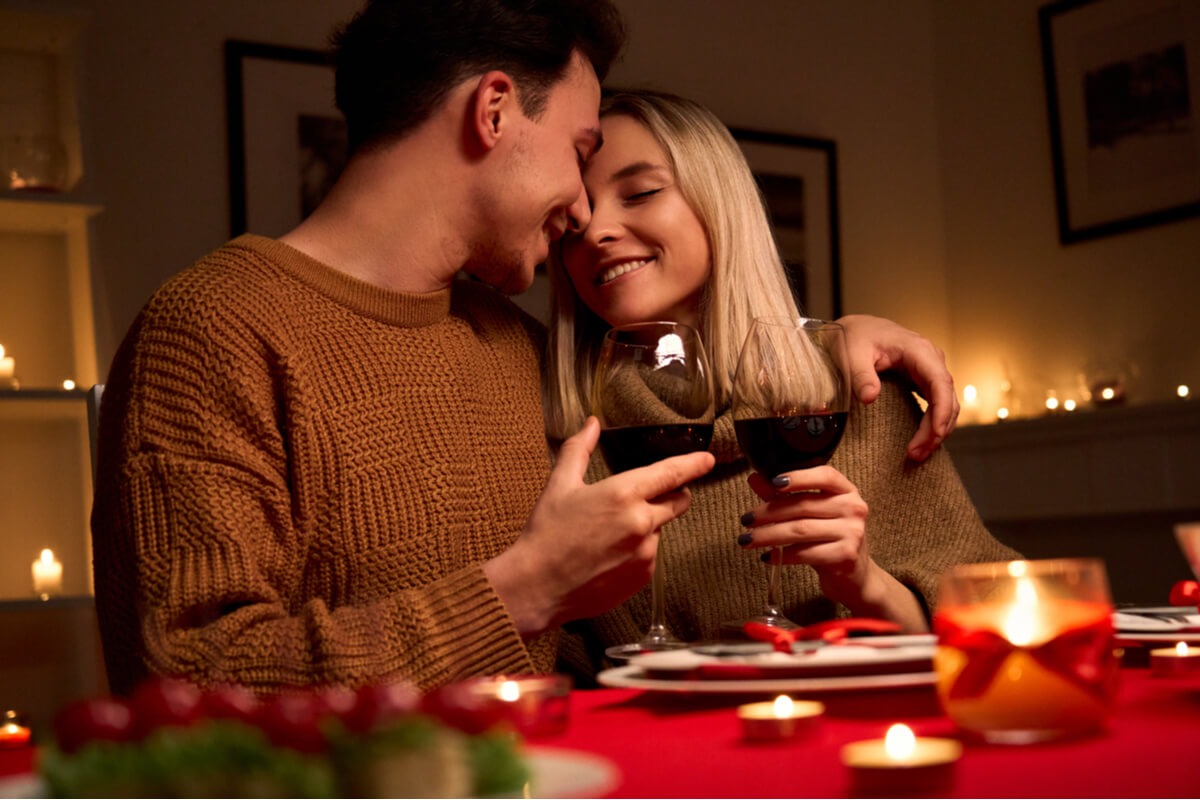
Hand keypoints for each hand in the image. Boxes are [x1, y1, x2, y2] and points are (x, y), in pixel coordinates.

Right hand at [484, 417, 714, 635]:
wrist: (537, 586)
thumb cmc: (547, 533)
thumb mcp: (560, 484)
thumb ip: (579, 449)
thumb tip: (592, 423)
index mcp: (623, 493)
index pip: (671, 474)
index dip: (693, 465)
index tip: (708, 460)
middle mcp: (642, 522)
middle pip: (678, 502)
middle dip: (671, 495)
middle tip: (644, 498)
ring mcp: (646, 552)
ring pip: (659, 529)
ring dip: (645, 526)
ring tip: (607, 535)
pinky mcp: (644, 576)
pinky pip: (649, 555)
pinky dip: (636, 551)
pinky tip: (607, 555)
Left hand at [739, 468, 928, 631]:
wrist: (855, 577)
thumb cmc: (829, 540)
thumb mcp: (810, 515)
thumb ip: (783, 495)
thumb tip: (755, 478)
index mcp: (847, 492)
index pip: (825, 475)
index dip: (798, 477)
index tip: (773, 482)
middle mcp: (854, 508)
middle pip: (803, 505)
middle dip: (768, 512)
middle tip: (746, 520)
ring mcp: (853, 532)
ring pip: (800, 530)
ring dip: (768, 535)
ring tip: (747, 540)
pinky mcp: (845, 556)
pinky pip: (805, 553)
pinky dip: (781, 556)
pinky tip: (767, 557)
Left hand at [835, 314, 958, 460]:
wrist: (856, 329)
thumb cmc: (855, 337)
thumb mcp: (852, 354)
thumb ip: (861, 375)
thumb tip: (870, 397)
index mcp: (918, 350)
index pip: (941, 382)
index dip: (942, 410)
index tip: (936, 433)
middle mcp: (931, 360)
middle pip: (947, 398)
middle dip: (937, 429)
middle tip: (916, 453)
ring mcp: (929, 371)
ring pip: (945, 405)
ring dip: (936, 431)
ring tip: (917, 454)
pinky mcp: (923, 381)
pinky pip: (936, 405)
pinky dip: (932, 425)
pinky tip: (922, 442)